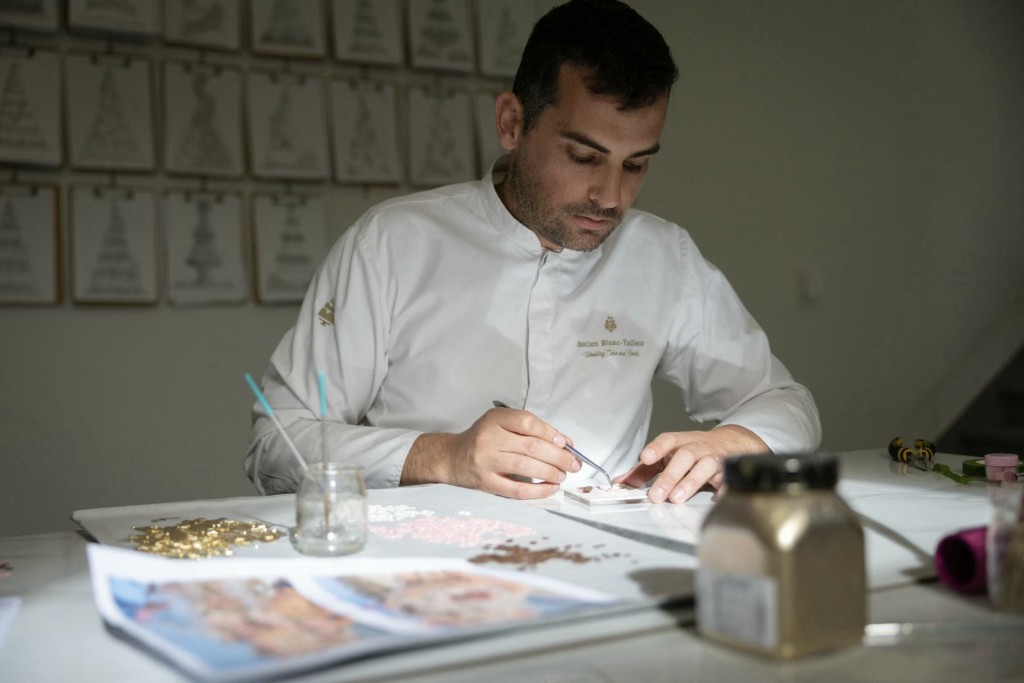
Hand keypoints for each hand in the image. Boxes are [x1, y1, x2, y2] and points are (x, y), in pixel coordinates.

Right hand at [401, 406, 581, 498]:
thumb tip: (564, 443)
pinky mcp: (486, 482)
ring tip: (563, 475)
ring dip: (551, 473)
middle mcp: (488, 438)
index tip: (566, 444)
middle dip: (559, 457)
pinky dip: (538, 491)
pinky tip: (550, 489)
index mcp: (494, 419)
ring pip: (526, 467)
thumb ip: (530, 430)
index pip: (527, 422)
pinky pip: (516, 489)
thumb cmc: (483, 440)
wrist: (452, 458)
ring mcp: (486, 461)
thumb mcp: (501, 424)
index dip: (550, 433)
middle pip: (531, 446)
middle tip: (573, 464)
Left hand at [614, 425, 768, 502]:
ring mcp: (714, 458)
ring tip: (676, 498)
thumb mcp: (667, 457)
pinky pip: (728, 479)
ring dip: (691, 482)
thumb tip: (621, 483)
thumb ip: (644, 470)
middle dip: (669, 476)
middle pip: (684, 456)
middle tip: (656, 496)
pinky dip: (723, 489)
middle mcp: (697, 447)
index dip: (656, 448)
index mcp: (680, 442)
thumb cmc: (692, 452)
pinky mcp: (728, 472)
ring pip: (705, 466)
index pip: (668, 440)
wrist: (730, 443)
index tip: (645, 458)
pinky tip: (715, 499)